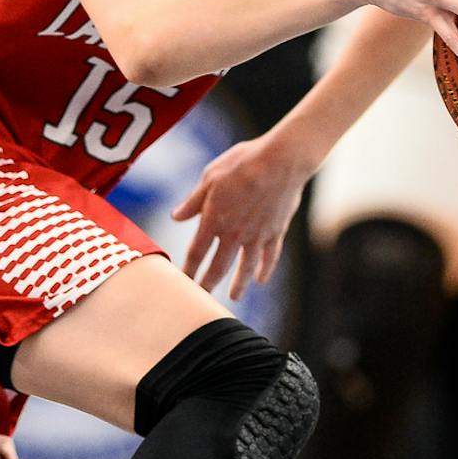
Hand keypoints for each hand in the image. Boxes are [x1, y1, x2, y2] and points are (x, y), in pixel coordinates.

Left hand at [171, 136, 309, 300]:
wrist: (281, 161)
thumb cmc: (243, 163)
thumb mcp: (210, 177)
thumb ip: (193, 201)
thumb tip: (176, 217)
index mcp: (214, 219)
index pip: (197, 252)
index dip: (189, 269)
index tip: (182, 282)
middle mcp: (234, 233)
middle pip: (218, 266)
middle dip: (208, 283)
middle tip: (202, 297)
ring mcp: (257, 235)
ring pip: (245, 267)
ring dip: (239, 284)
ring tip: (234, 298)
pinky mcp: (276, 231)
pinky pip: (270, 256)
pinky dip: (265, 269)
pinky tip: (261, 279)